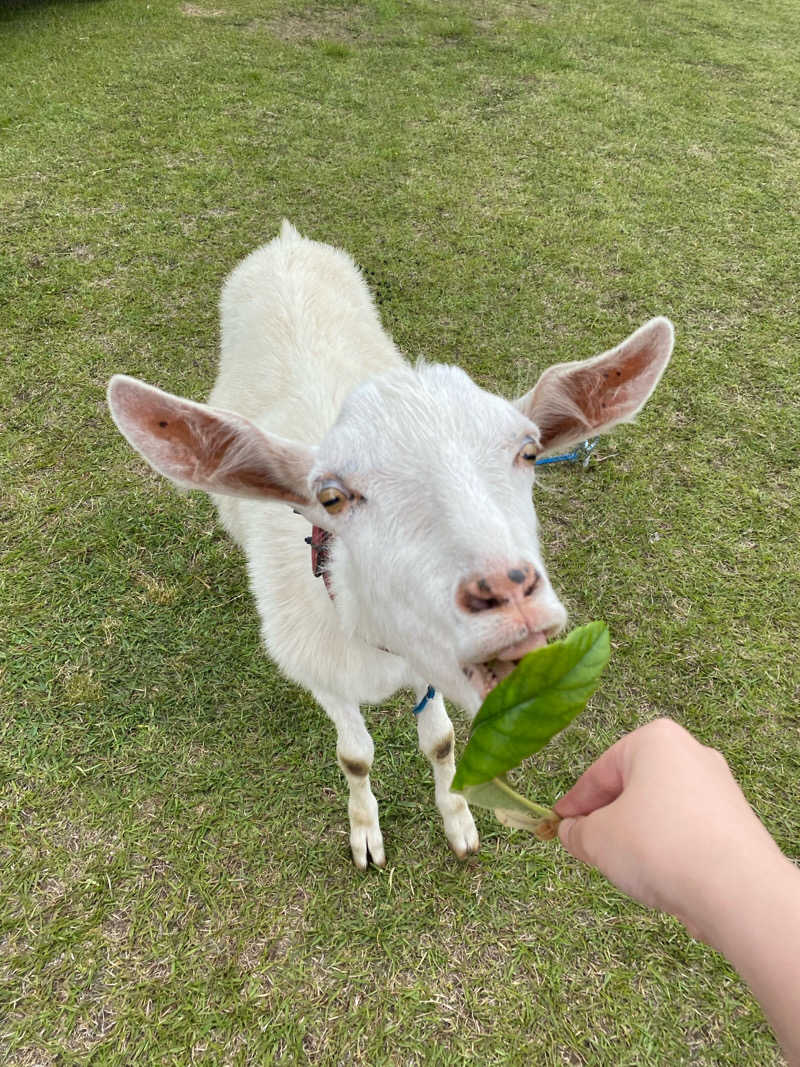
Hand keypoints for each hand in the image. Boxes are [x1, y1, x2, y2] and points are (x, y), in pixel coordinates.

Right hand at [554, 718, 784, 946]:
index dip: (574, 802)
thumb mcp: (597, 838)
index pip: (599, 772)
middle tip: (586, 845)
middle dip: (607, 817)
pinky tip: (656, 875)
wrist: (736, 891)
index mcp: (655, 740)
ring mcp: (718, 788)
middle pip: (632, 787)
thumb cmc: (660, 847)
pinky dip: (665, 848)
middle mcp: (691, 754)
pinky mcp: (733, 822)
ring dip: (635, 834)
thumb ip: (577, 832)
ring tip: (621, 866)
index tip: (558, 823)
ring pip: (659, 809)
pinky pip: (685, 829)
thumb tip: (571, 832)